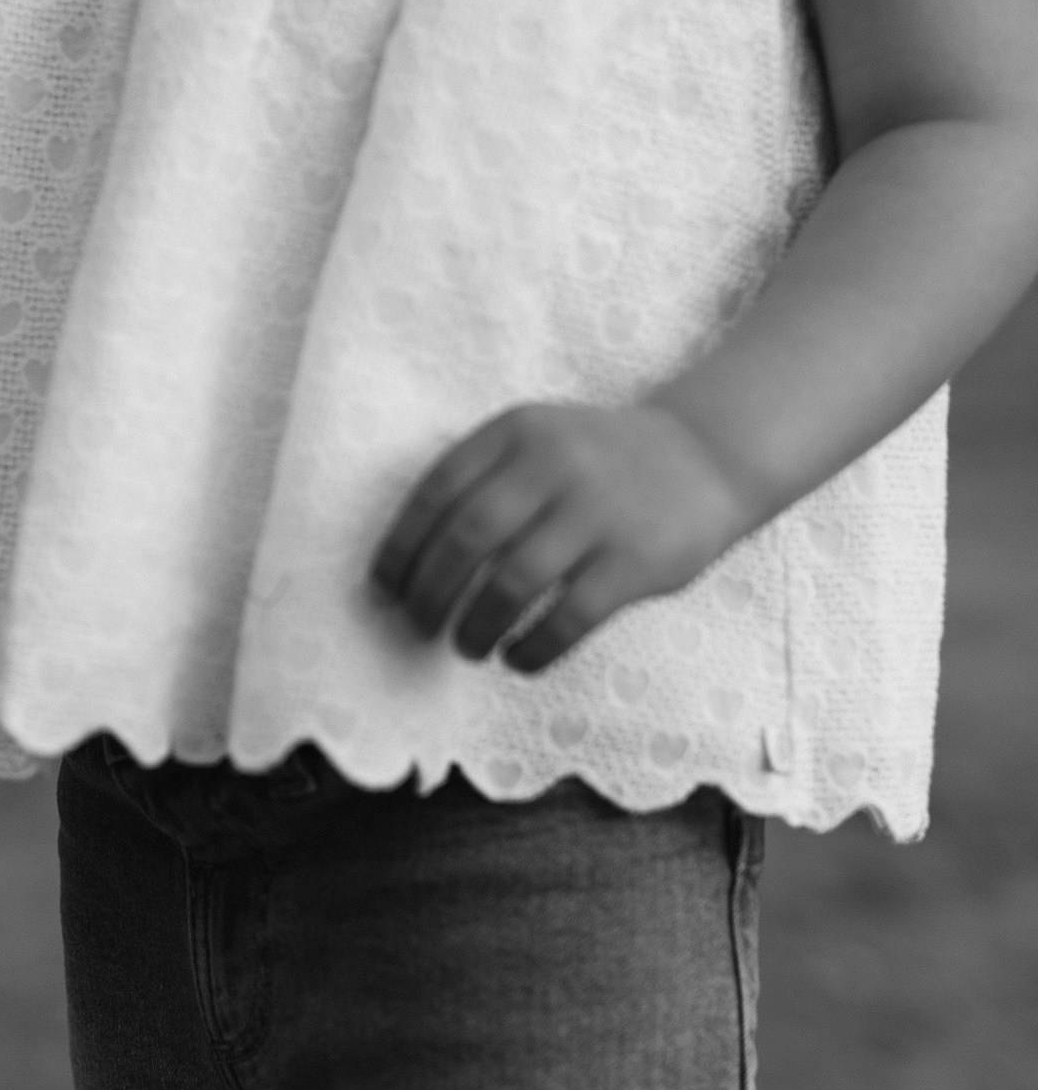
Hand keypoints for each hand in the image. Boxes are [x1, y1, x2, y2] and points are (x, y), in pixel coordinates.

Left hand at [371, 398, 755, 670]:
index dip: (400, 547)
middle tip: (419, 627)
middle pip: (466, 539)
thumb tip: (406, 564)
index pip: (436, 491)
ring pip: (511, 584)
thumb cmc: (596, 462)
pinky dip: (531, 648)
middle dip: (429, 593)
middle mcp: (553, 464)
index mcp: (516, 431)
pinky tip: (517, 658)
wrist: (705, 457)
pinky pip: (567, 618)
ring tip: (467, 646)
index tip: (384, 589)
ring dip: (475, 627)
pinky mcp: (636, 562)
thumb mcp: (537, 441)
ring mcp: (597, 512)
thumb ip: (482, 481)